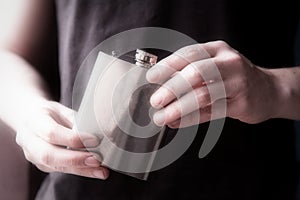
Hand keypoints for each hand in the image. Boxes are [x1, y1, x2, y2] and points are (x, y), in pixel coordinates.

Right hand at [15, 100, 108, 178]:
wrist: (29, 118)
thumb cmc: (49, 113)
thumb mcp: (62, 109)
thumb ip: (76, 121)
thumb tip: (100, 132)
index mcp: (34, 120)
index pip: (51, 133)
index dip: (73, 139)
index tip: (95, 140)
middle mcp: (29, 140)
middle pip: (49, 155)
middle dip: (76, 159)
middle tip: (97, 160)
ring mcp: (34, 156)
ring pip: (56, 166)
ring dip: (82, 170)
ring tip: (101, 171)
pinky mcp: (43, 165)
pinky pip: (61, 170)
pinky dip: (81, 171)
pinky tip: (96, 171)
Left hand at [147, 41, 279, 127]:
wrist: (268, 90)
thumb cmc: (233, 77)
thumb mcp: (214, 65)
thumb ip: (190, 72)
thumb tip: (160, 84)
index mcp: (217, 49)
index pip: (188, 54)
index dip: (167, 66)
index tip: (151, 77)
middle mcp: (229, 63)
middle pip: (195, 73)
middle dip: (171, 88)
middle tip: (155, 101)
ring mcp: (237, 83)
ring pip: (203, 95)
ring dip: (178, 108)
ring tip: (162, 117)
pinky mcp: (241, 104)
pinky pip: (210, 113)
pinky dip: (190, 118)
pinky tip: (177, 122)